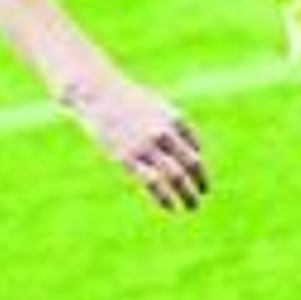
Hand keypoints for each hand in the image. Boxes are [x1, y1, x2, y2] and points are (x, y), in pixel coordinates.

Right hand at [60, 74, 207, 210]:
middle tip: (203, 194)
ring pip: (175, 176)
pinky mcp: (127, 158)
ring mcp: (146, 146)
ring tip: (192, 206)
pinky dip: (165, 198)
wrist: (98, 92)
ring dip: (187, 195)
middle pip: (191, 163)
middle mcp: (165, 133)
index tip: (199, 178)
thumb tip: (191, 150)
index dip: (199, 165)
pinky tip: (170, 207)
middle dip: (200, 182)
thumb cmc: (126, 100)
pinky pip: (152, 183)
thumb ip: (173, 127)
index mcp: (175, 119)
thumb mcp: (156, 107)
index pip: (195, 148)